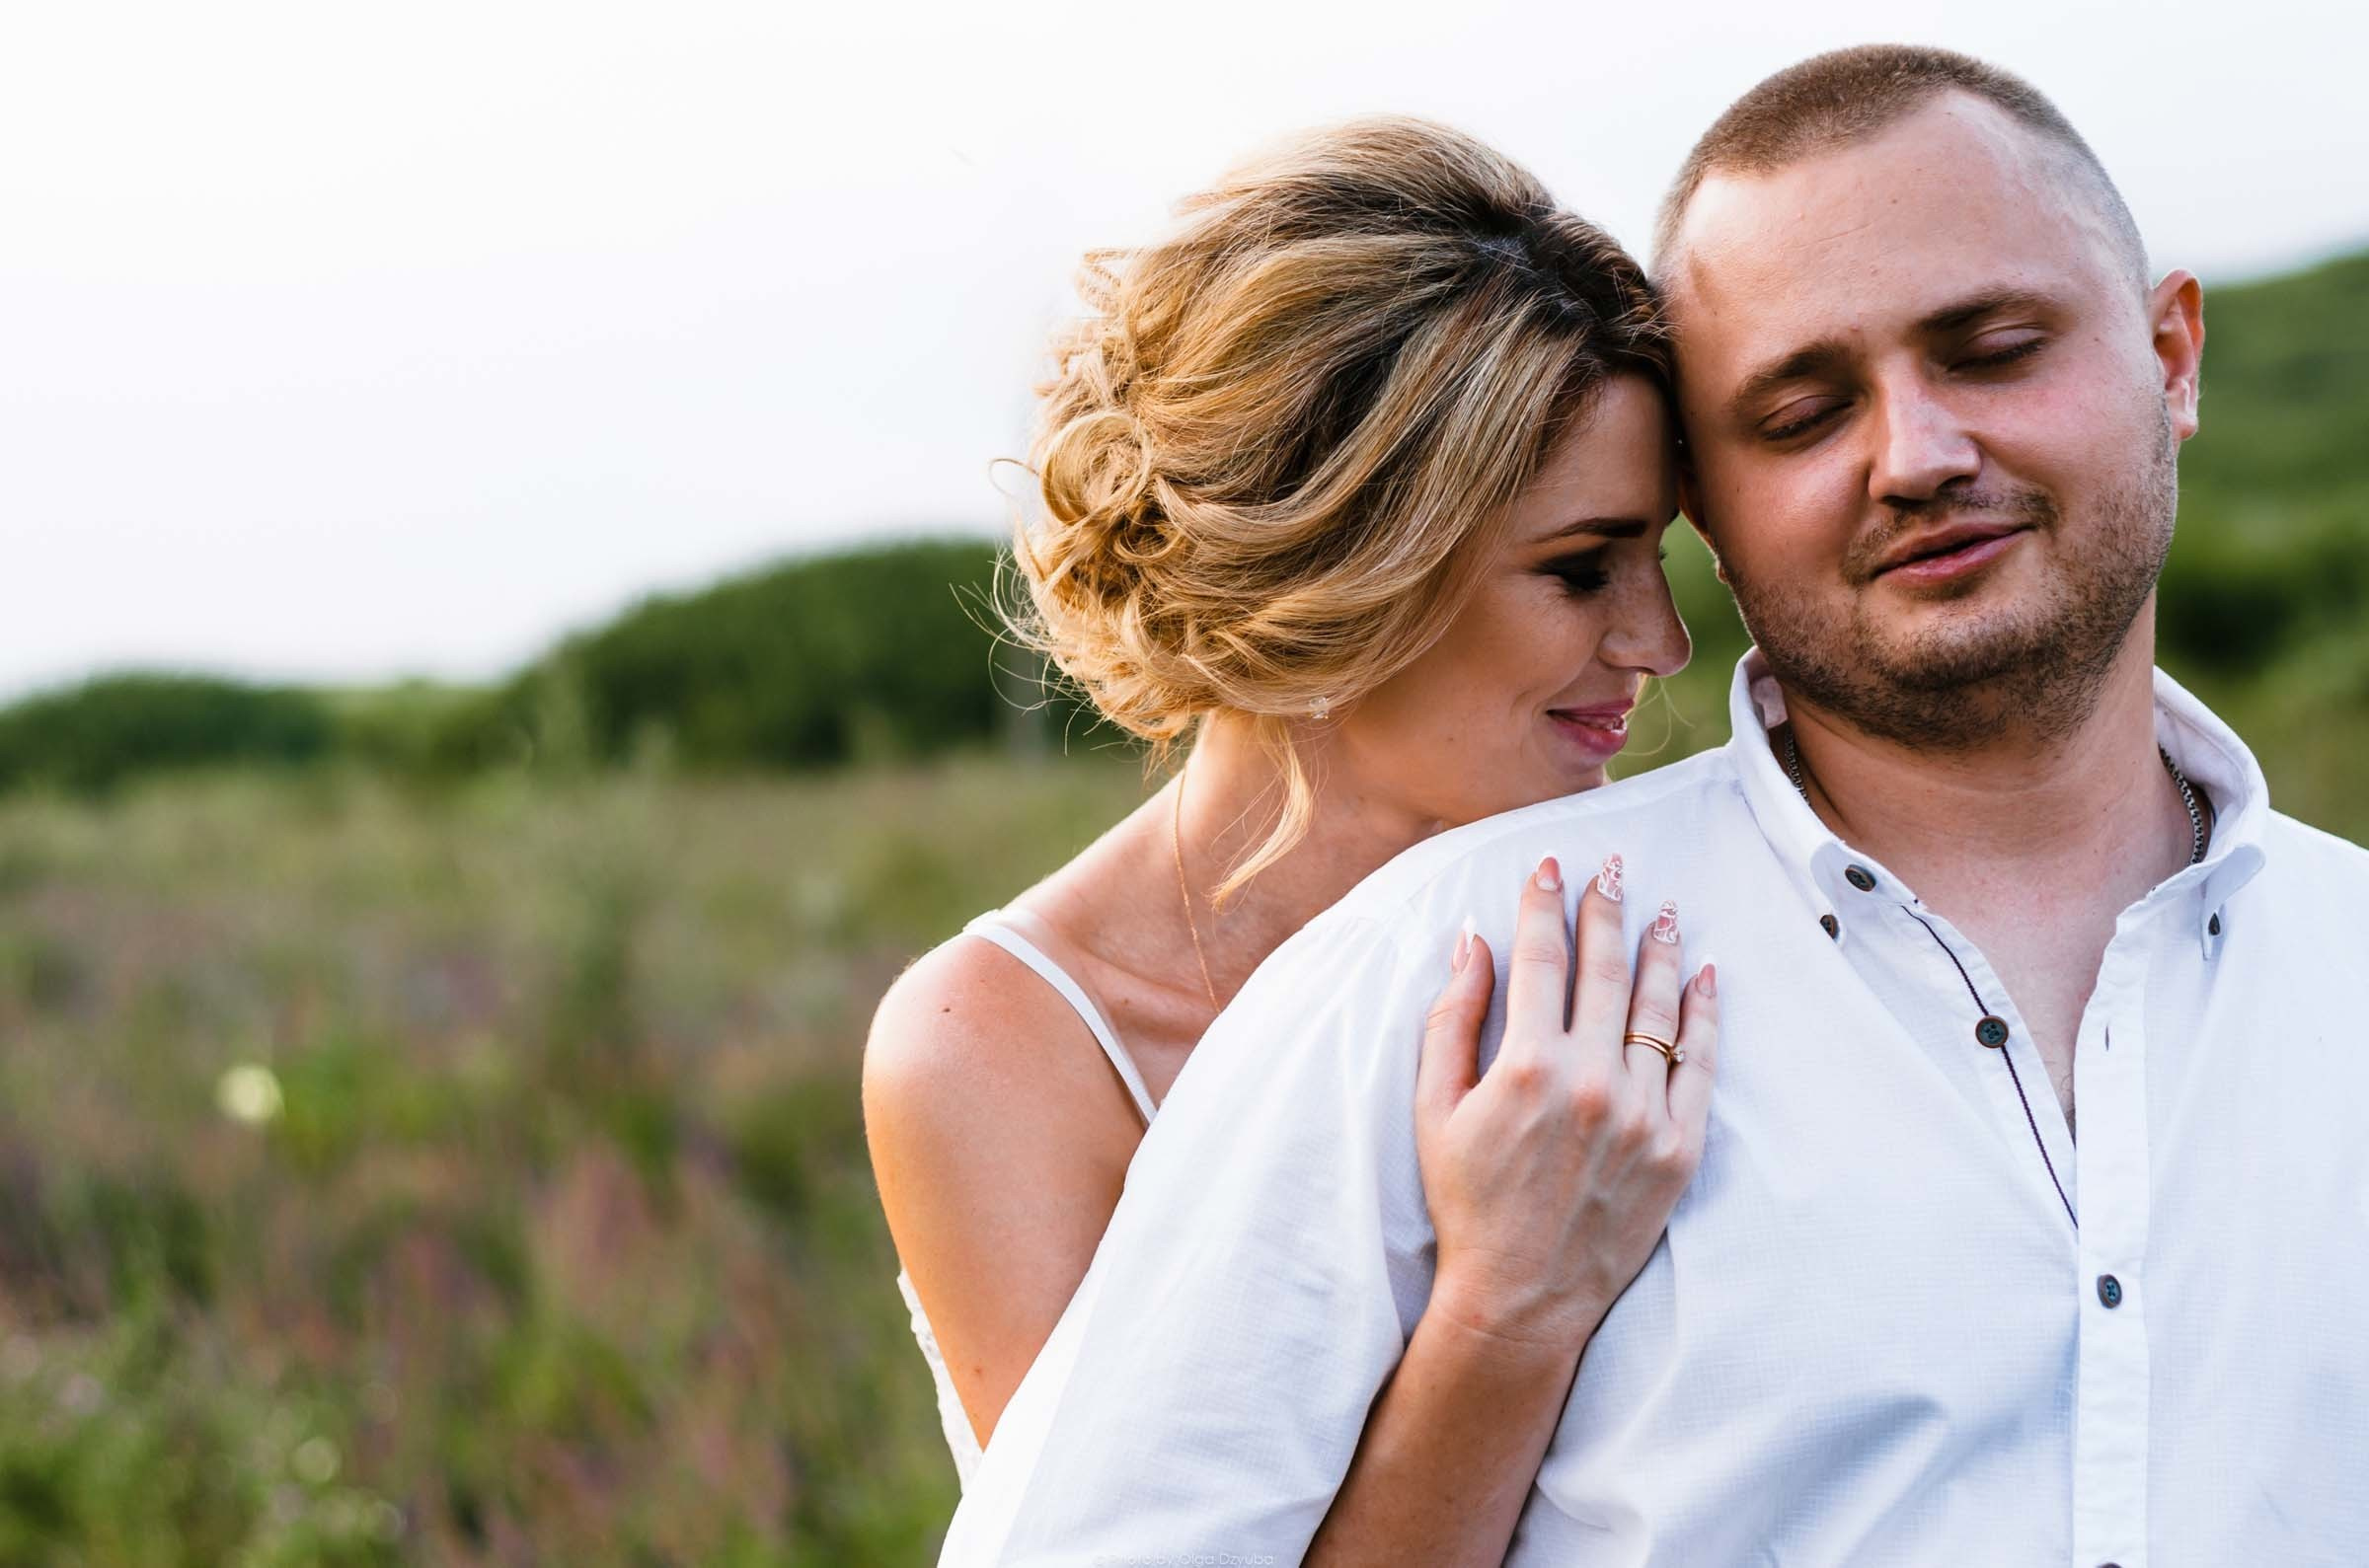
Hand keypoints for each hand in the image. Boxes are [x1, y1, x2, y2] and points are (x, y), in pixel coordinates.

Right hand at [1413, 852, 1717, 1352]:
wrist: (1522, 1296)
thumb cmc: (1468, 1202)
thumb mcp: (1435, 1109)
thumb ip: (1451, 1020)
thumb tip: (1472, 943)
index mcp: (1525, 1065)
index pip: (1539, 959)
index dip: (1543, 905)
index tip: (1549, 867)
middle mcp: (1590, 1080)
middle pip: (1604, 969)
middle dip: (1607, 909)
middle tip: (1614, 868)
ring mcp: (1642, 1114)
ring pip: (1657, 1008)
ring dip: (1659, 950)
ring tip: (1663, 910)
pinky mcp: (1679, 1148)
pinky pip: (1700, 1065)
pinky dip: (1705, 1015)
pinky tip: (1705, 977)